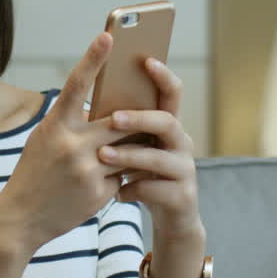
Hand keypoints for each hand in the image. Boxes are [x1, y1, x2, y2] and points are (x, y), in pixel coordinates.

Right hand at [0, 32, 132, 250]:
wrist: (20, 218)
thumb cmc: (34, 172)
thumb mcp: (45, 140)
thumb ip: (72, 123)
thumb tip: (105, 108)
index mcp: (55, 125)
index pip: (76, 84)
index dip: (93, 58)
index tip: (108, 35)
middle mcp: (71, 144)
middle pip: (119, 120)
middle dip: (135, 119)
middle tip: (148, 110)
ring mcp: (87, 170)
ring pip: (128, 149)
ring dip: (134, 148)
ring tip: (138, 146)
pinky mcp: (99, 193)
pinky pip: (124, 175)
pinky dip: (122, 174)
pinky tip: (110, 179)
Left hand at [97, 58, 203, 243]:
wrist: (171, 217)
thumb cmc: (145, 175)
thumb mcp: (136, 147)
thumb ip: (124, 128)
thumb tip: (91, 102)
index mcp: (169, 126)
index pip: (172, 93)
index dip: (163, 76)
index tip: (146, 59)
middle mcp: (182, 143)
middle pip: (168, 121)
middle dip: (140, 118)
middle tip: (114, 118)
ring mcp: (185, 170)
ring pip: (160, 157)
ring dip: (130, 155)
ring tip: (104, 157)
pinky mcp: (182, 196)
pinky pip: (156, 189)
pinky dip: (133, 189)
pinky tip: (117, 193)